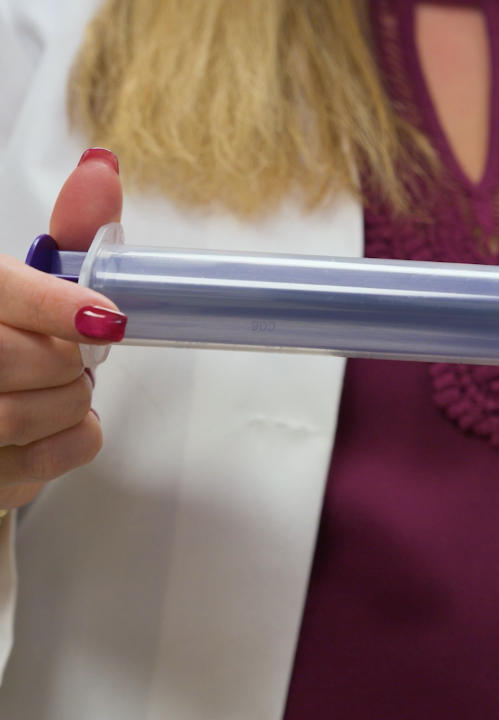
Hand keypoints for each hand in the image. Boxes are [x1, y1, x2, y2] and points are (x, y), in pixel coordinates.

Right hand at [0, 148, 125, 509]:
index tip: (105, 320)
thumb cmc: (3, 340)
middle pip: (10, 359)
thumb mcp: (20, 284)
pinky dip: (66, 444)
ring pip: (18, 417)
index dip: (55, 306)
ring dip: (66, 405)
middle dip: (64, 363)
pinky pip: (30, 468)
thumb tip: (103, 169)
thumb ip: (68, 235)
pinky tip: (51, 427)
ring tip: (57, 391)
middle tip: (70, 360)